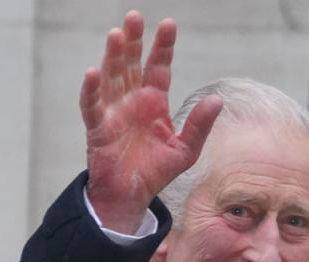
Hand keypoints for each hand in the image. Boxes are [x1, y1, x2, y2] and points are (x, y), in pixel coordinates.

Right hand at [79, 11, 221, 233]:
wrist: (132, 197)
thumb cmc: (156, 171)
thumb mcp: (185, 150)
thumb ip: (199, 125)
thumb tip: (217, 100)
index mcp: (154, 102)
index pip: (158, 67)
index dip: (162, 46)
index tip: (168, 24)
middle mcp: (132, 101)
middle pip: (131, 64)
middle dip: (133, 41)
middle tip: (134, 16)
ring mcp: (113, 112)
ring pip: (111, 77)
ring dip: (112, 57)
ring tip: (117, 34)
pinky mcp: (98, 128)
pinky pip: (92, 106)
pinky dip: (91, 90)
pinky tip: (92, 72)